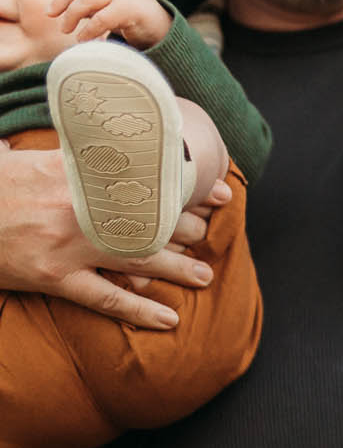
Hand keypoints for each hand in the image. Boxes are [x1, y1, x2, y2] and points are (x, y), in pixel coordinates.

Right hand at [0, 139, 213, 327]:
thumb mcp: (22, 155)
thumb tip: (92, 127)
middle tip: (207, 235)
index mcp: (70, 171)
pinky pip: (106, 299)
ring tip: (204, 276)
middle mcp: (75, 208)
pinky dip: (140, 311)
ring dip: (176, 269)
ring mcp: (66, 245)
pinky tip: (169, 320)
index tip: (214, 192)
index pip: (142, 178)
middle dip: (185, 230)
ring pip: (137, 258)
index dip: (184, 188)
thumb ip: (61, 148)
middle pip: (148, 220)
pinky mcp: (52, 278)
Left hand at [50, 0, 172, 47]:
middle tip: (51, 14)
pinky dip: (89, 30)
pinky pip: (101, 19)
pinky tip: (83, 38)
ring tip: (65, 29)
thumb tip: (68, 13)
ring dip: (72, 16)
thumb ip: (91, 5)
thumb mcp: (111, 6)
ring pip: (87, 0)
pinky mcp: (129, 8)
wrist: (164, 32)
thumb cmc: (134, 20)